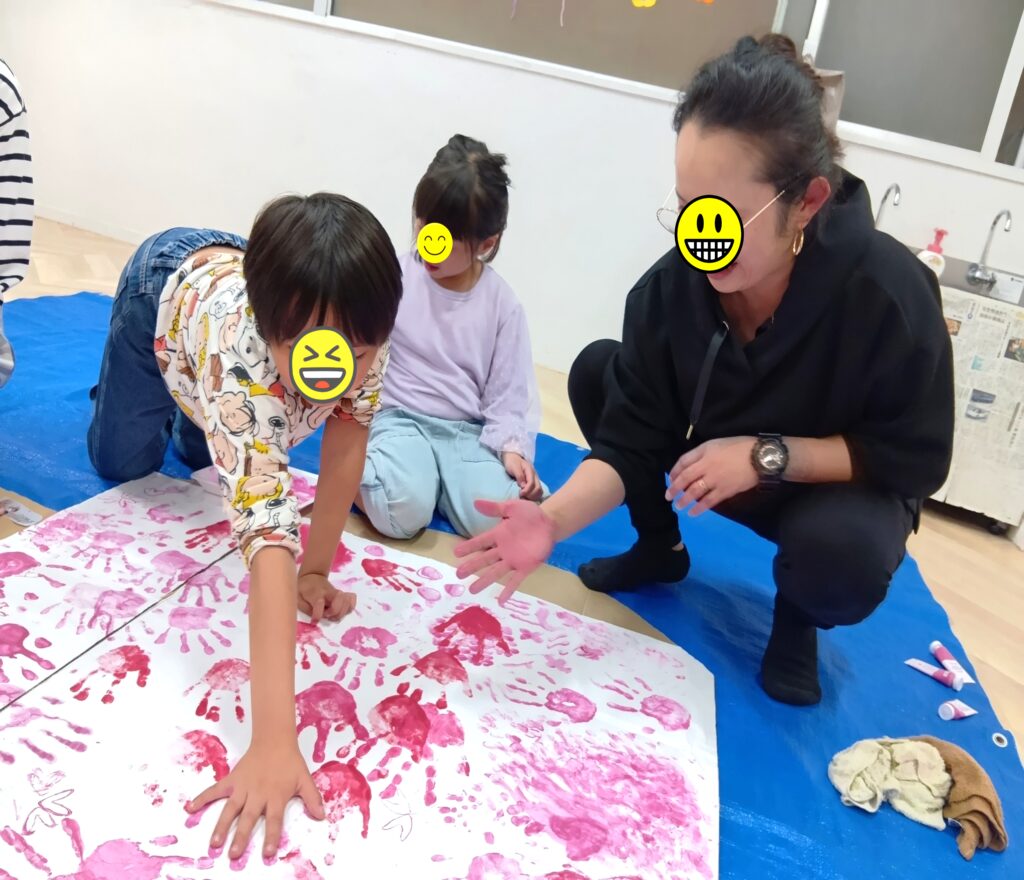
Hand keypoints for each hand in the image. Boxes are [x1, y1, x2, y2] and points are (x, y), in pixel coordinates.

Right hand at [185, 739, 323, 859]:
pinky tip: (189, 808)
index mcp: (276, 796)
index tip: (267, 853)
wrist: (275, 740)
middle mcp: (258, 793)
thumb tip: (322, 816)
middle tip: (233, 854)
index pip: (274, 820)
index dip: (271, 837)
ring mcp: (243, 787)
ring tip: (214, 843)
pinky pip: (215, 790)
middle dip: (240, 837)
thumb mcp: (305, 779)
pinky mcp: (232, 780)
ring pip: (231, 809)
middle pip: (248, 818)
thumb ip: (313, 798)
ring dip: (221, 826)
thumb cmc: (290, 762)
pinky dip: (202, 798)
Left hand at [297, 572, 356, 623]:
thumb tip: (315, 619)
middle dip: (333, 613)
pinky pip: (352, 600)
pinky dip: (350, 606)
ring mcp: (337, 593)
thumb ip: (306, 609)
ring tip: (333, 615)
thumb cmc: (303, 589)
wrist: (312, 576)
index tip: (314, 621)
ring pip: (347, 602)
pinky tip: (343, 610)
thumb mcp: (298, 598)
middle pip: (338, 603)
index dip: (317, 615)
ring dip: (341, 612)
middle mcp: (329, 592)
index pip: (319, 603)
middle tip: (326, 615)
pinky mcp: (343, 594)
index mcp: (315, 593)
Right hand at [453, 498, 555, 602]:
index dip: (468, 547)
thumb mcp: (512, 507)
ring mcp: (514, 560)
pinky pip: (515, 580)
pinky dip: (508, 590)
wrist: (550, 523)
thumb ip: (495, 508)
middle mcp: (503, 550)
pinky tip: (501, 601)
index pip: (480, 542)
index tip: (456, 553)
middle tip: (459, 575)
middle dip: (472, 567)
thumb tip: (475, 503)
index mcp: (499, 535)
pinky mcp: (526, 567)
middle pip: (484, 559)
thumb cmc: (530, 515)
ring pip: (496, 572)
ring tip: (472, 590)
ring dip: (484, 581)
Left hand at [502, 451, 543, 500]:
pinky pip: (538, 492)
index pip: (532, 484)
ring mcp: (536, 480)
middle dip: (530, 495)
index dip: (527, 491)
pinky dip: (534, 497)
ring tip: (524, 498)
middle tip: (522, 497)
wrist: (513, 458)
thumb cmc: (512, 463)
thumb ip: (519, 476)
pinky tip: (527, 498)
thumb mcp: (514, 467)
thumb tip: (523, 486)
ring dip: (533, 497)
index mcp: (530, 471)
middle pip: (538, 489)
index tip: (520, 494)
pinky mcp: (534, 484)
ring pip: (540, 492)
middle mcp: (535, 476)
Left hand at [665, 436, 758, 514]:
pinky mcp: (725, 491)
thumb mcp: (715, 443)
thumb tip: (687, 465)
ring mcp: (715, 480)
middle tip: (668, 497)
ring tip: (678, 506)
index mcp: (704, 453)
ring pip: (695, 492)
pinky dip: (700, 508)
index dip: (674, 471)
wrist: (759, 457)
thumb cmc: (738, 447)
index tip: (670, 479)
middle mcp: (707, 467)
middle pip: (686, 478)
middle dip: (675, 488)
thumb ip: (700, 453)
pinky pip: (709, 501)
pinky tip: (693, 513)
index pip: (683, 462)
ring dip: (684, 500)